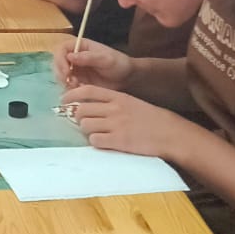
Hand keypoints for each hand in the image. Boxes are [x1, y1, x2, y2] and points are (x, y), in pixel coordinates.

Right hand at [53, 38, 132, 89]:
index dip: (60, 59)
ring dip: (65, 83)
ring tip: (78, 87)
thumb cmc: (119, 64)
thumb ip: (89, 57)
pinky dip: (70, 90)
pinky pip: (67, 86)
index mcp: (80, 46)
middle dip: (61, 74)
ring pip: (60, 75)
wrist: (128, 78)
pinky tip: (80, 91)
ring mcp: (75, 70)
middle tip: (72, 83)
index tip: (66, 71)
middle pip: (57, 63)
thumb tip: (70, 56)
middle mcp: (74, 57)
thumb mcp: (107, 59)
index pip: (61, 49)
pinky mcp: (77, 81)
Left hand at [61, 85, 210, 162]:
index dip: (71, 95)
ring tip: (98, 133)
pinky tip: (105, 142)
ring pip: (85, 125)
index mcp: (118, 97)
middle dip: (78, 117)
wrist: (170, 133)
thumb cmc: (151, 119)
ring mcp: (116, 125)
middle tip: (84, 123)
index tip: (63, 101)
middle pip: (82, 110)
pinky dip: (96, 142)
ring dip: (87, 131)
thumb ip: (112, 102)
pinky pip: (95, 141)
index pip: (87, 91)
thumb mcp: (131, 103)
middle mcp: (114, 109)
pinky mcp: (118, 141)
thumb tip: (89, 105)